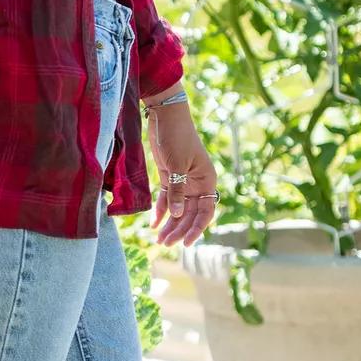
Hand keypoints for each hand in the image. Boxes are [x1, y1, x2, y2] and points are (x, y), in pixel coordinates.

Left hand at [145, 100, 220, 248]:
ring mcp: (183, 181)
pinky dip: (161, 211)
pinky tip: (154, 224)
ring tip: (159, 239)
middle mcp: (197, 183)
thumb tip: (176, 215)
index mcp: (207, 181)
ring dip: (170, 224)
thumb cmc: (176, 137)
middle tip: (165, 243)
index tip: (185, 243)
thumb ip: (177, 191)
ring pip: (178, 208)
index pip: (206, 211)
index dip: (196, 228)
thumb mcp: (176, 165)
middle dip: (178, 229)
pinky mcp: (169, 176)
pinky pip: (167, 198)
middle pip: (190, 213)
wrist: (165, 116)